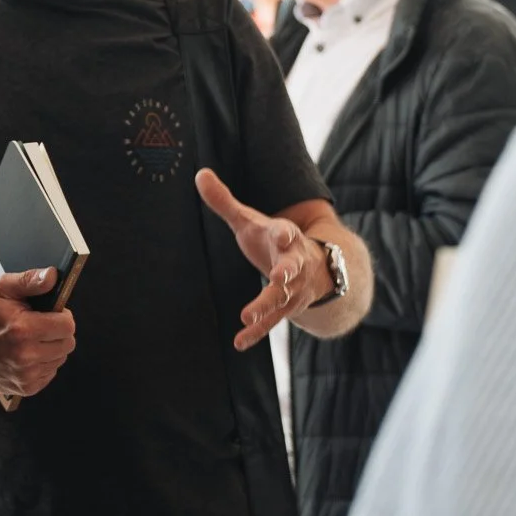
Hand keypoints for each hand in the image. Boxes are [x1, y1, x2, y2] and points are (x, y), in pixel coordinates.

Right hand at [0, 269, 75, 400]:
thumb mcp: (3, 289)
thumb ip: (29, 280)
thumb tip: (52, 276)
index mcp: (23, 329)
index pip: (67, 325)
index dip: (62, 316)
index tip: (52, 313)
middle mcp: (26, 356)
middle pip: (68, 344)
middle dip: (59, 332)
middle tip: (42, 325)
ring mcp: (26, 375)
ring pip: (61, 359)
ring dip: (52, 348)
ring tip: (33, 339)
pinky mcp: (26, 388)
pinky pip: (50, 372)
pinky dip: (44, 363)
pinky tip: (29, 354)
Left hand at [195, 169, 327, 350]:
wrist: (316, 269)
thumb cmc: (273, 240)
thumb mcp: (250, 220)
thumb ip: (224, 201)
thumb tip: (199, 173)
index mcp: (286, 238)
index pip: (287, 233)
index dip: (284, 232)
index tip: (282, 232)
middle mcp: (295, 264)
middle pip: (293, 268)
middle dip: (287, 272)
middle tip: (280, 277)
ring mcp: (294, 289)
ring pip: (282, 299)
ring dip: (267, 307)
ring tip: (248, 316)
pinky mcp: (287, 309)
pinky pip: (272, 323)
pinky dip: (256, 332)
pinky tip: (239, 342)